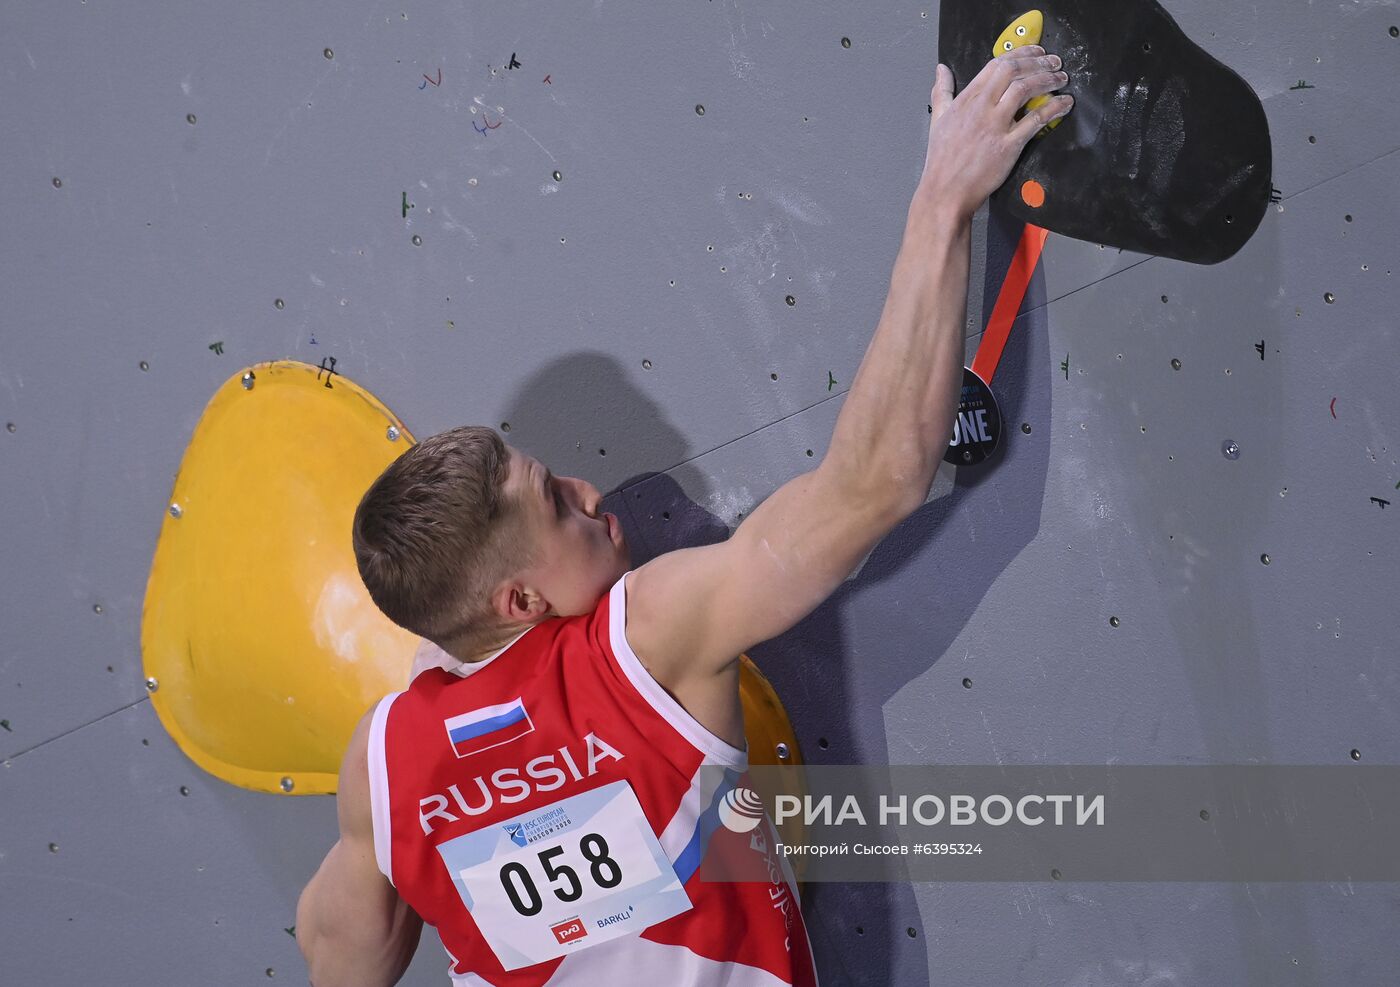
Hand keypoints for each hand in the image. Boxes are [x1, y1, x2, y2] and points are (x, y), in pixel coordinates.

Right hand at [919, 47, 1071, 218]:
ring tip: (1061, 78)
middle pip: (1013, 71)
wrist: (945, 192)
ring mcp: (995, 127)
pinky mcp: (1008, 146)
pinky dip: (1053, 108)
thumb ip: (942, 91)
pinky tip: (1063, 103)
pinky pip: (1035, 120)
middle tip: (1054, 62)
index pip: (996, 64)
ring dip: (1048, 79)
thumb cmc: (941, 161)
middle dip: (1038, 62)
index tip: (1035, 52)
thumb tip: (941, 70)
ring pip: (1025, 90)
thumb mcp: (937, 119)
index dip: (1020, 53)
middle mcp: (981, 108)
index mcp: (966, 100)